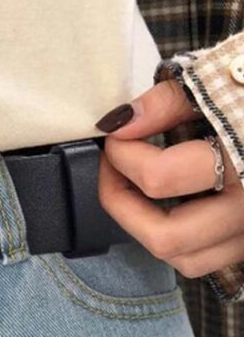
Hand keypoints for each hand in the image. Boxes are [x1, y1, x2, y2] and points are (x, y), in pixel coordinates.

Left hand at [96, 80, 243, 277]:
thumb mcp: (223, 77)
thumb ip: (167, 102)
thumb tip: (116, 124)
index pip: (159, 179)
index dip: (121, 154)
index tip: (115, 133)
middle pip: (166, 237)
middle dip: (121, 202)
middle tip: (113, 167)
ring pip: (185, 258)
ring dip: (144, 226)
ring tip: (134, 187)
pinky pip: (207, 257)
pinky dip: (177, 237)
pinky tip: (170, 202)